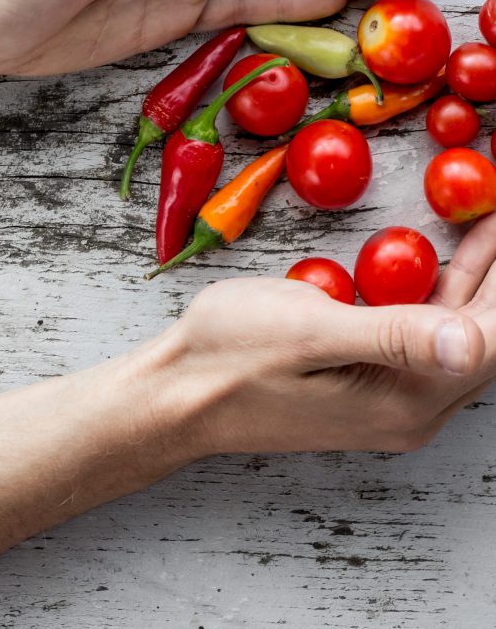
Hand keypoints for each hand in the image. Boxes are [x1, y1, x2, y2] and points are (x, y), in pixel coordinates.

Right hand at [154, 215, 495, 456]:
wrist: (175, 393)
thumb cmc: (226, 356)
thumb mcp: (304, 333)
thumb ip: (390, 336)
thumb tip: (471, 343)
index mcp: (401, 401)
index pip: (488, 337)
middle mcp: (407, 411)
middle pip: (482, 340)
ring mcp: (387, 403)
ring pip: (456, 338)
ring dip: (476, 283)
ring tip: (488, 228)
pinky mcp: (366, 388)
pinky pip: (422, 341)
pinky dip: (441, 297)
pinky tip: (443, 265)